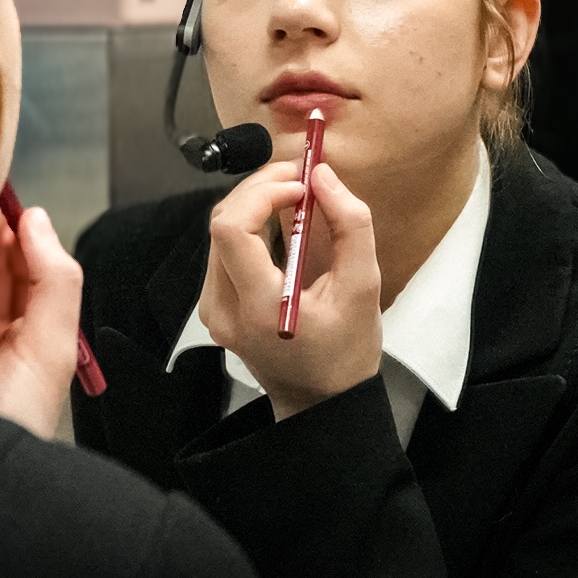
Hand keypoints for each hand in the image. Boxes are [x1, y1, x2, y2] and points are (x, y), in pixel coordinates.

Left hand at [199, 161, 381, 420]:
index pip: (231, 229)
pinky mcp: (214, 307)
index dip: (261, 193)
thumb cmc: (347, 351)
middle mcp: (223, 309)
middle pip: (222, 223)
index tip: (300, 186)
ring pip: (219, 231)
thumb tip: (322, 175)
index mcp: (258, 307)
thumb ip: (350, 226)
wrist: (320, 403)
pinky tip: (278, 220)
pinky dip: (249, 225)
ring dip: (253, 203)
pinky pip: (223, 249)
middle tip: (299, 177)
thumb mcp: (364, 288)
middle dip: (259, 188)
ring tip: (293, 193)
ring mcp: (213, 310)